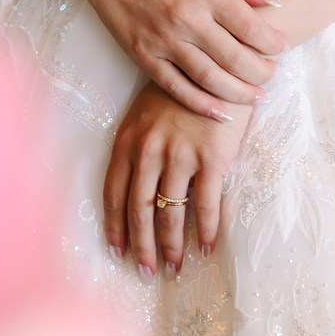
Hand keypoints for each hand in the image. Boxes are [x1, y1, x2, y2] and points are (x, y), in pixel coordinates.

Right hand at [72, 0, 286, 118]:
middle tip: (273, 75)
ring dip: (238, 94)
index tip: (283, 47)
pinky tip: (221, 113)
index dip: (273, 42)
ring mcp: (163, 41)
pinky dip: (201, 104)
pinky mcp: (144, 56)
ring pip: (209, 79)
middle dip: (262, 72)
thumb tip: (273, 0)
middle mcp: (186, 18)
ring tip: (257, 98)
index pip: (250, 27)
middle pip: (235, 59)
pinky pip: (176, 87)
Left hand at [103, 81, 249, 276]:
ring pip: (170, 212)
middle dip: (140, 245)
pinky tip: (207, 247)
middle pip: (138, 209)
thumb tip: (138, 188)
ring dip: (171, 245)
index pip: (114, 192)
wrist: (220, 64)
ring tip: (173, 267)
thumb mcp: (148, 112)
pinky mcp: (212, 157)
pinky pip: (206, 204)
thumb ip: (139, 147)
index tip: (117, 251)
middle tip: (145, 270)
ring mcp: (180, 154)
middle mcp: (149, 149)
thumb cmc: (184, 87)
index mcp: (129, 138)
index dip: (114, 226)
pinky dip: (206, 230)